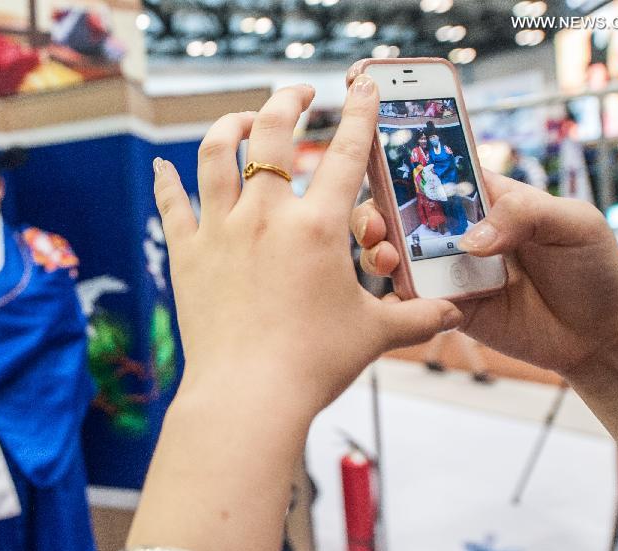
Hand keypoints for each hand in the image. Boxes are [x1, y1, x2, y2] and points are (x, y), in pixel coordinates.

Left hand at [153, 78, 462, 414]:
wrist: (248, 396)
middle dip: (286, 100)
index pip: (347, 154)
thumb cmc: (313, 364)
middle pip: (271, 133)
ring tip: (241, 119)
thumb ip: (416, 316)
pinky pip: (171, 206)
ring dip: (228, 126)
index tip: (363, 87)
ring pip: (215, 155)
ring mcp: (221, 231)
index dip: (360, 114)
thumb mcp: (374, 335)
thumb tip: (456, 312)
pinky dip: (166, 183)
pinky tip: (161, 167)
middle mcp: (265, 217)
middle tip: (298, 92)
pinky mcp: (187, 255)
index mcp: (316, 228)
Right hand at [351, 169, 617, 375]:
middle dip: (373, 213)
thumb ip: (523, 214)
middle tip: (375, 225)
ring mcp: (446, 269)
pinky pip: (410, 303)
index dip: (400, 161)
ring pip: (393, 255)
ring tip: (386, 259)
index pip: (433, 168)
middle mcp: (455, 230)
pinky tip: (397, 301)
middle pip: (397, 212)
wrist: (599, 335)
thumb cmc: (591, 266)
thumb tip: (470, 240)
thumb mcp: (573, 222)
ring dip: (377, 254)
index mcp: (482, 196)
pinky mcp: (445, 307)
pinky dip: (395, 301)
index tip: (374, 156)